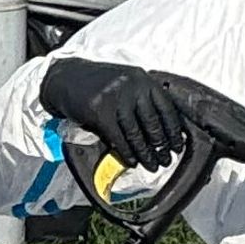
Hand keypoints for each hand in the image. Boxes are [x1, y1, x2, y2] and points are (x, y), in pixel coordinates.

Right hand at [46, 55, 202, 174]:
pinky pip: (118, 138)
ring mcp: (115, 97)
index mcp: (143, 78)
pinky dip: (127, 152)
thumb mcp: (125, 84)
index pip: (166, 107)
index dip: (174, 130)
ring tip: (152, 165)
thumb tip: (162, 130)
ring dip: (146, 153)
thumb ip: (142, 100)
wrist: (67, 77)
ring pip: (136, 133)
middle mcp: (132, 85)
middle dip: (161, 145)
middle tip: (166, 160)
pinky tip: (132, 161)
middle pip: (153, 122)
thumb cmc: (98, 83)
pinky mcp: (100, 110)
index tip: (177, 145)